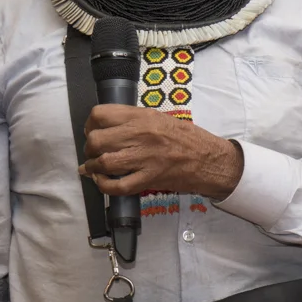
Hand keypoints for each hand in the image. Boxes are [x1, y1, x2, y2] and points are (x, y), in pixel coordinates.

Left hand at [82, 104, 244, 201]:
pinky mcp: (150, 179)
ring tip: (94, 169)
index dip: (90, 125)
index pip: (100, 115)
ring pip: (104, 163)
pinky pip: (118, 186)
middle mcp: (142, 135)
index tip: (93, 131)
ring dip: (93, 168)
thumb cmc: (188, 139)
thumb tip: (107, 127)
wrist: (212, 160)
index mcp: (143, 117)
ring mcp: (146, 158)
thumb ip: (134, 120)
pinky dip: (104, 186)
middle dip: (90, 149)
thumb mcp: (161, 118)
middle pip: (97, 140)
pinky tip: (103, 182)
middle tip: (94, 153)